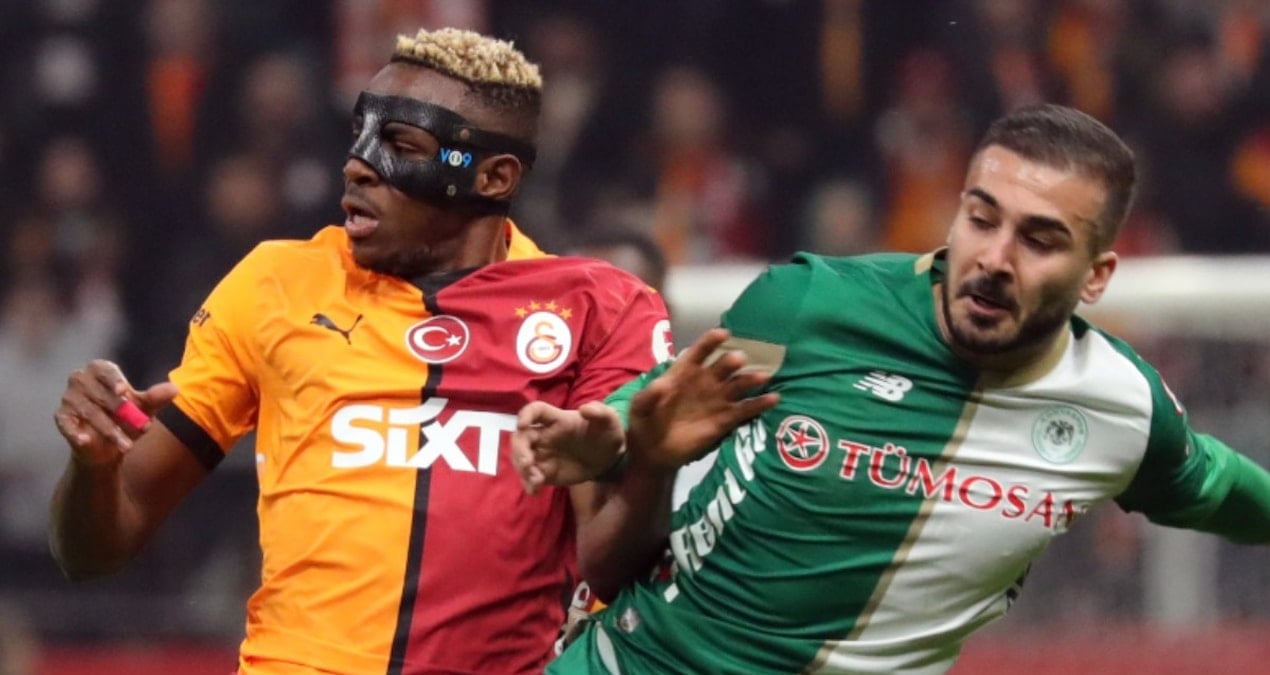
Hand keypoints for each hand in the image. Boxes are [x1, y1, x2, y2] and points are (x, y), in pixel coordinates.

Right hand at [53, 360, 178, 466]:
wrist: (110, 446)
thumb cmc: (127, 418)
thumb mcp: (145, 409)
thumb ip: (156, 398)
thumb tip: (175, 389)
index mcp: (100, 370)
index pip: (105, 369)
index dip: (114, 379)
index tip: (124, 391)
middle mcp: (80, 380)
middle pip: (100, 393)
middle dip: (120, 412)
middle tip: (139, 427)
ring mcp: (68, 398)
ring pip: (89, 412)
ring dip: (109, 430)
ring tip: (127, 446)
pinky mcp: (61, 417)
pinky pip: (67, 424)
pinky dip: (75, 432)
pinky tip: (85, 440)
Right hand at [513, 400, 625, 493]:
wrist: (609, 458)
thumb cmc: (606, 433)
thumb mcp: (610, 420)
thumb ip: (601, 412)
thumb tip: (585, 409)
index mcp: (557, 419)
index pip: (536, 410)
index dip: (526, 414)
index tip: (522, 425)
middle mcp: (545, 435)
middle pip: (521, 438)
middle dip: (519, 450)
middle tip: (527, 464)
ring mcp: (543, 454)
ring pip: (521, 458)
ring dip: (523, 469)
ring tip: (537, 480)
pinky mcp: (546, 472)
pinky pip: (531, 477)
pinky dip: (529, 484)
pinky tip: (535, 490)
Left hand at [626, 328, 778, 470]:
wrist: (652, 451)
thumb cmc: (645, 422)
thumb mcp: (639, 407)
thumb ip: (649, 395)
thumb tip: (662, 384)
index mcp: (684, 372)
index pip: (699, 352)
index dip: (710, 342)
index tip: (723, 334)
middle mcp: (705, 382)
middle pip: (722, 366)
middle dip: (731, 361)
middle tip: (740, 359)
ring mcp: (717, 400)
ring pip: (738, 386)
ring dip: (750, 380)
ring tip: (762, 376)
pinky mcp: (725, 421)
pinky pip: (745, 410)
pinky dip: (759, 404)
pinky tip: (773, 398)